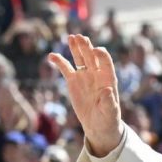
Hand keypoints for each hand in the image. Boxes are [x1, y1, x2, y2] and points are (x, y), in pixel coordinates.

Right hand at [48, 35, 122, 155]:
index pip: (106, 61)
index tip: (95, 50)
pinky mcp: (73, 81)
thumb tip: (108, 91)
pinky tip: (51, 56)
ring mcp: (84, 75)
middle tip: (80, 37)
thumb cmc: (108, 118)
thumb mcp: (110, 112)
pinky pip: (65, 68)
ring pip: (79, 58)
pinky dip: (59, 61)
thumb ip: (109, 102)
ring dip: (75, 48)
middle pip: (91, 56)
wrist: (98, 125)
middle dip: (86, 47)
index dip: (101, 55)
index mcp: (108, 78)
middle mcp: (96, 73)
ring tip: (71, 37)